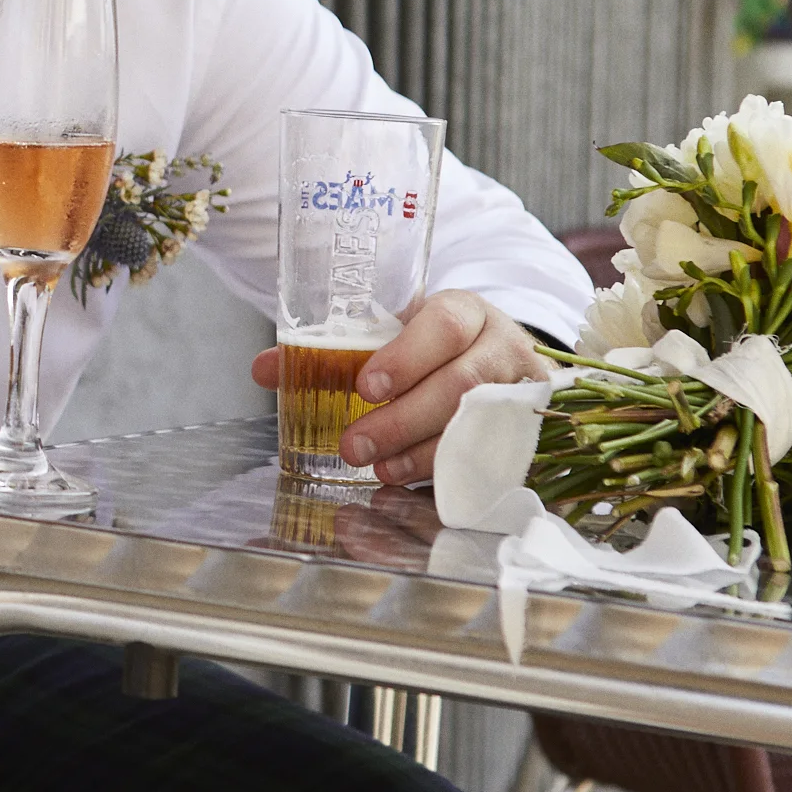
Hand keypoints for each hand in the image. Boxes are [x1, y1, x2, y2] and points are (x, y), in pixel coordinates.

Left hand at [252, 288, 548, 487]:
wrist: (499, 357)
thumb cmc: (434, 347)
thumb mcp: (393, 335)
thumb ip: (332, 351)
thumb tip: (264, 369)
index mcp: (465, 310)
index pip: (443, 325)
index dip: (405, 358)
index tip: (364, 387)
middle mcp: (502, 346)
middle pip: (459, 384)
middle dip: (401, 420)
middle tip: (353, 446)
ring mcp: (521, 390)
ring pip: (478, 425)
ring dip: (423, 453)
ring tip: (380, 470)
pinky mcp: (527, 430)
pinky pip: (494, 457)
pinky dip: (450, 472)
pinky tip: (414, 481)